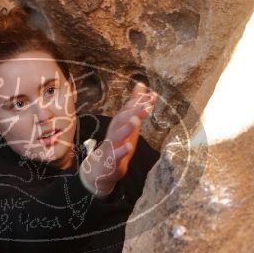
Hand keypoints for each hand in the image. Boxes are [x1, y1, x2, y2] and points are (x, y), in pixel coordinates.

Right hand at [79, 82, 156, 196]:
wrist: (101, 168)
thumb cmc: (117, 143)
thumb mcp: (127, 123)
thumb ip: (134, 105)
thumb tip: (141, 85)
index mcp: (118, 123)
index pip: (128, 109)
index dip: (138, 102)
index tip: (152, 96)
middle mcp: (114, 132)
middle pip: (122, 119)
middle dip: (134, 112)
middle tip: (148, 105)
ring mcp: (111, 146)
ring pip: (117, 135)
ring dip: (126, 128)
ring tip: (135, 121)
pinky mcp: (111, 160)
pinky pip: (115, 155)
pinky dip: (121, 151)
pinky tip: (129, 147)